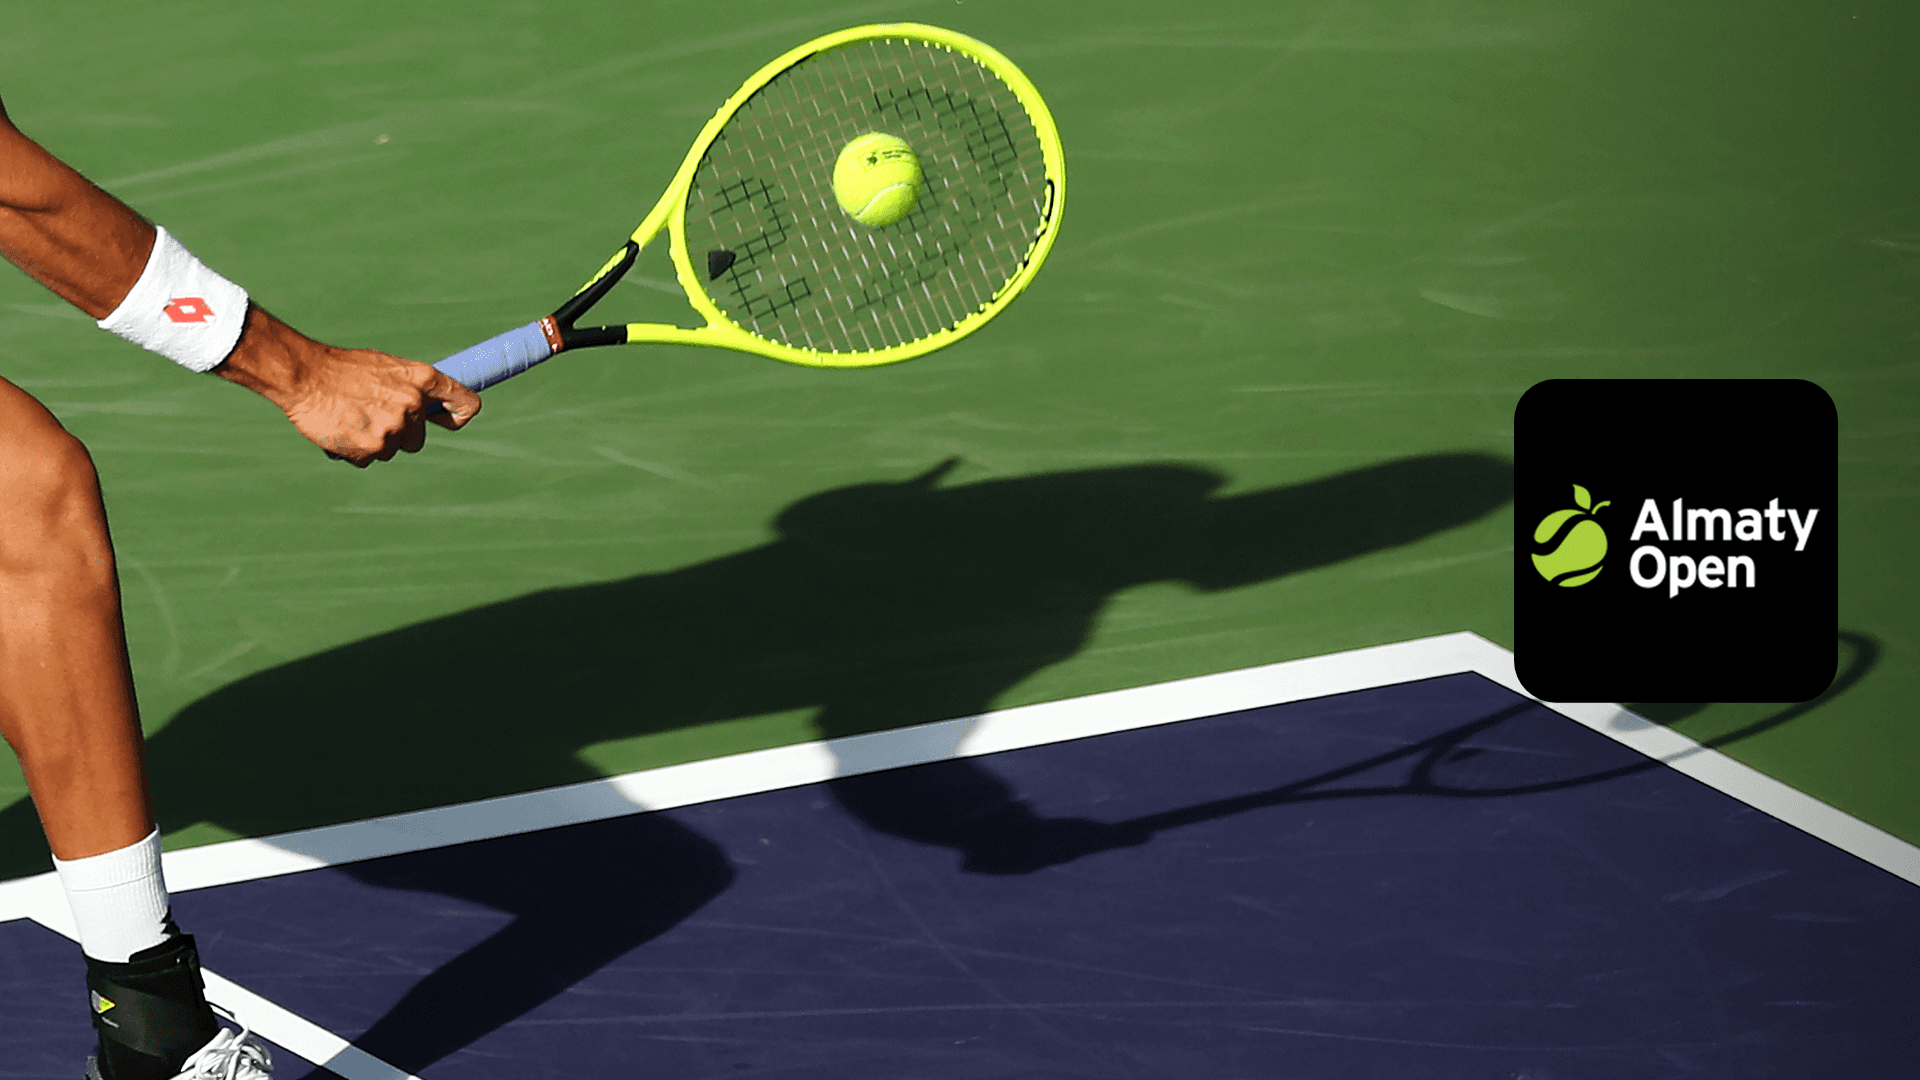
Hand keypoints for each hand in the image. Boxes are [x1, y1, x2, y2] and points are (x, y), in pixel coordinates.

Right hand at [214, 305, 480, 465]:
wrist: (304, 375)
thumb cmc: (343, 368)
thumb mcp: (386, 367)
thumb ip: (410, 388)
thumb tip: (429, 408)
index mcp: (422, 379)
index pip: (465, 404)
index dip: (458, 416)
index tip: (447, 420)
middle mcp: (414, 404)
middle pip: (418, 440)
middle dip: (398, 435)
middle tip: (370, 416)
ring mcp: (394, 427)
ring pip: (393, 450)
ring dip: (375, 442)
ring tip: (352, 418)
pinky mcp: (373, 447)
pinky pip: (370, 459)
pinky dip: (356, 451)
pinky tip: (341, 429)